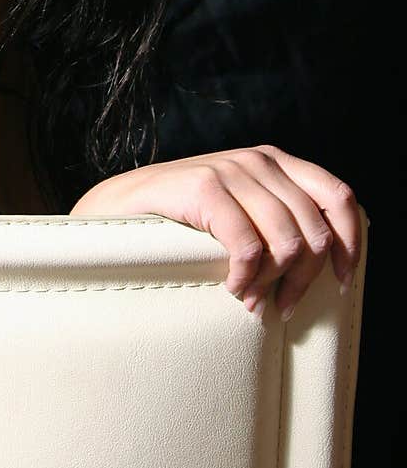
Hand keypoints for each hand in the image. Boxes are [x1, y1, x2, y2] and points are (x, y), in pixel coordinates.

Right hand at [69, 144, 362, 318]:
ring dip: (272, 283)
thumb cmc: (182, 221)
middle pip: (314, 230)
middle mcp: (259, 160)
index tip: (341, 281)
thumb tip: (325, 261)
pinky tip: (231, 288)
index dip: (350, 242)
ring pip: (286, 242)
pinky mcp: (205, 187)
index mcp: (276, 162)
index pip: (339, 197)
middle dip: (303, 279)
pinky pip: (248, 246)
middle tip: (280, 306)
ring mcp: (231, 170)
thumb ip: (279, 220)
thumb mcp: (240, 211)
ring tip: (251, 301)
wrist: (118, 209)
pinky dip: (246, 277)